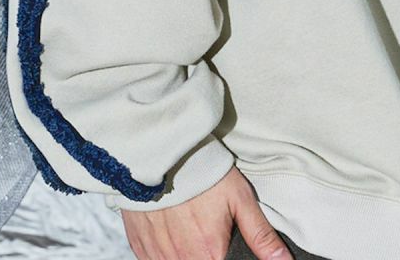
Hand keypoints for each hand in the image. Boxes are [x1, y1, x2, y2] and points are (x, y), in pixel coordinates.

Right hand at [121, 165, 290, 259]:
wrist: (160, 151)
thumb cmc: (202, 171)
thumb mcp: (239, 197)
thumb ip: (260, 234)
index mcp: (208, 254)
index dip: (224, 254)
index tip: (222, 242)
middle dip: (206, 252)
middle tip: (206, 227)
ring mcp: (157, 255)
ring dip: (186, 252)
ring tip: (190, 225)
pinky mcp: (139, 246)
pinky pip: (155, 259)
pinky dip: (165, 251)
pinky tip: (172, 228)